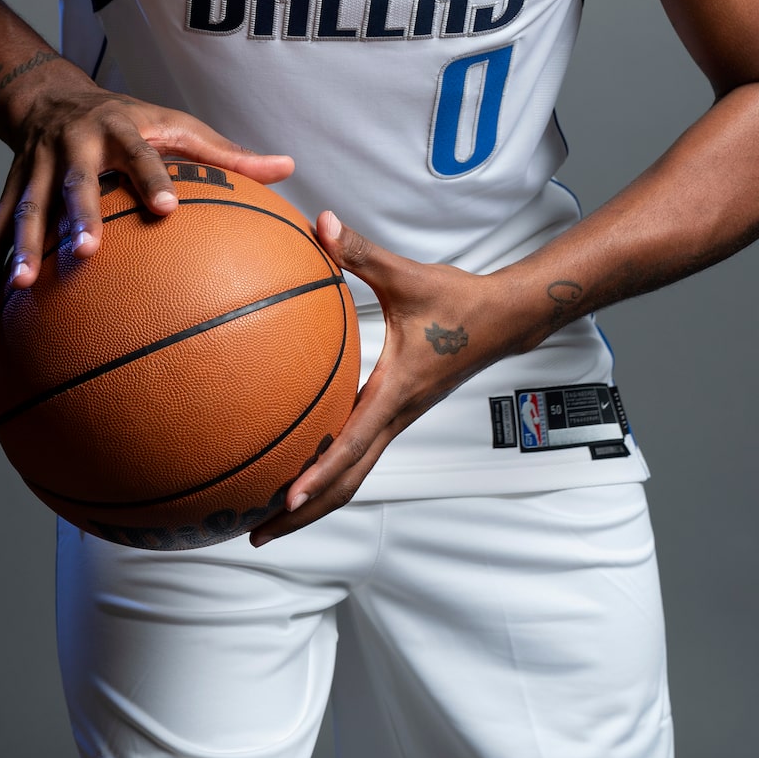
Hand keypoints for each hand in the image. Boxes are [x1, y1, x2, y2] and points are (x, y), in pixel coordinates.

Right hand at [0, 57, 293, 312]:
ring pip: (28, 209)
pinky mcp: (12, 189)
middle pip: (75, 182)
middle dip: (79, 215)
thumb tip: (289, 168)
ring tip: (23, 289)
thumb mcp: (179, 127)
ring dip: (24, 248)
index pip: (141, 153)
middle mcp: (75, 146)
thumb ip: (229, 154)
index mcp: (121, 130)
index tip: (168, 208)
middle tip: (88, 252)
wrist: (53, 96)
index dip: (152, 177)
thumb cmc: (133, 121)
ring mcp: (38, 169)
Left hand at [249, 211, 512, 544]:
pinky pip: (359, 455)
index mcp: (396, 391)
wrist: (503, 320)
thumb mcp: (406, 274)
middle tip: (255, 532)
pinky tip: (299, 464)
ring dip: (314, 501)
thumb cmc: (459, 300)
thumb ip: (360, 251)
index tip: (286, 497)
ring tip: (268, 518)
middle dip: (302, 513)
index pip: (354, 442)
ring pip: (354, 476)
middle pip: (347, 481)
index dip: (320, 472)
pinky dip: (329, 472)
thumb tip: (319, 224)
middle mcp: (396, 415)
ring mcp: (397, 420)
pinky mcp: (396, 413)